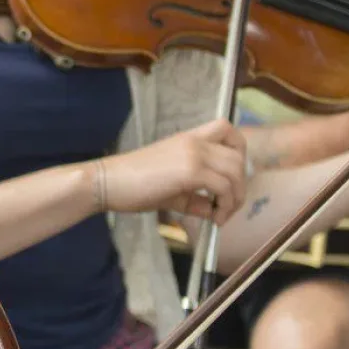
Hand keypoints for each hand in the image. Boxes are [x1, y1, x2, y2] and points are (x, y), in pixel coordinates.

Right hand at [99, 119, 247, 224]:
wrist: (108, 182)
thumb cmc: (132, 184)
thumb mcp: (171, 188)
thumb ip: (194, 197)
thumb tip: (213, 211)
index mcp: (189, 138)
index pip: (227, 129)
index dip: (239, 150)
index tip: (231, 176)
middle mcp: (195, 141)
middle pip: (238, 156)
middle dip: (240, 185)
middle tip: (227, 206)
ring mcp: (193, 154)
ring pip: (235, 172)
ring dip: (235, 198)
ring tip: (221, 216)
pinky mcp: (190, 171)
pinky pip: (222, 187)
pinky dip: (224, 205)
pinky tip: (213, 219)